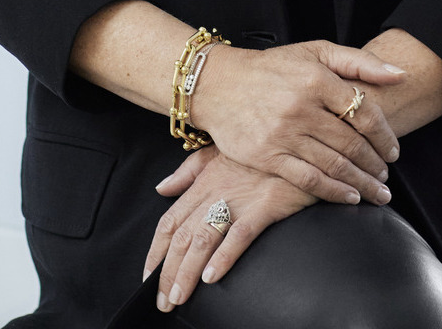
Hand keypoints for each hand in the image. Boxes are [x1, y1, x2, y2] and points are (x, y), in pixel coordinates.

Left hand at [145, 146, 314, 311]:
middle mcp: (215, 192)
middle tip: (162, 301)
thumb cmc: (257, 151)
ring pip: (204, 238)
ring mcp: (239, 199)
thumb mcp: (218, 152)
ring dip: (187, 271)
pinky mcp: (265, 205)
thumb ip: (188, 171)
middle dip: (167, 272)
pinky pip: (240, 234)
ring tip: (178, 297)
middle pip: (182, 236)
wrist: (294, 141)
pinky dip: (224, 256)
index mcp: (202, 183)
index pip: (170, 221)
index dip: (156, 252)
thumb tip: (161, 188)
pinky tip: (212, 277)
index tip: (147, 278)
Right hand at [188, 40, 404, 204]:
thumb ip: (360, 62)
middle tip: (386, 176)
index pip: (364, 114)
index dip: (385, 136)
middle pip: (352, 145)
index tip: (393, 150)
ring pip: (334, 166)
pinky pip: (308, 180)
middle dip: (376, 165)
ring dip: (362, 183)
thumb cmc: (273, 68)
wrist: (219, 84)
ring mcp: (283, 134)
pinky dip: (334, 192)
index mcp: (316, 79)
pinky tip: (350, 197)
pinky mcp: (267, 156)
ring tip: (377, 191)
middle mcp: (301, 107)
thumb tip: (400, 75)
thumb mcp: (316, 51)